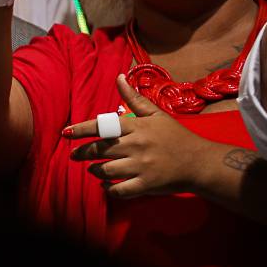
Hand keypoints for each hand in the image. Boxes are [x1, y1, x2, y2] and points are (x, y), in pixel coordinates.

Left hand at [65, 74, 219, 197]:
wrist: (200, 162)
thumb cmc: (176, 136)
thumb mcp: (155, 114)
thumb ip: (134, 98)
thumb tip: (119, 77)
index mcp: (136, 127)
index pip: (102, 126)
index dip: (81, 130)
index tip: (66, 132)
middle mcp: (136, 146)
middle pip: (100, 150)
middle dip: (82, 153)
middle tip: (73, 155)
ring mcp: (141, 166)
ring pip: (107, 170)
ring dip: (95, 170)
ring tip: (91, 169)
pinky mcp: (147, 185)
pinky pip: (121, 189)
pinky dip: (110, 189)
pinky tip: (105, 186)